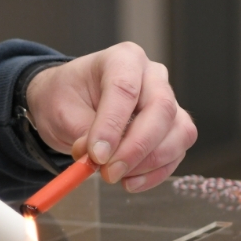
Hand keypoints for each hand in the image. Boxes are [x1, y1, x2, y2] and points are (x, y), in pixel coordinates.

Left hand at [23, 42, 196, 192]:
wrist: (72, 102)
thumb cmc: (66, 97)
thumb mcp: (62, 111)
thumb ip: (83, 133)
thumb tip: (101, 158)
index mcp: (123, 59)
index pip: (125, 88)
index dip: (112, 125)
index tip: (97, 156)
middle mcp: (152, 76)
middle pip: (161, 109)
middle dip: (136, 148)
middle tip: (109, 173)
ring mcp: (167, 101)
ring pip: (178, 132)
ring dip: (148, 163)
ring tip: (114, 176)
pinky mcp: (173, 127)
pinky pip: (177, 152)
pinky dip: (155, 173)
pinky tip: (130, 181)